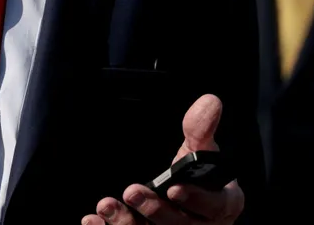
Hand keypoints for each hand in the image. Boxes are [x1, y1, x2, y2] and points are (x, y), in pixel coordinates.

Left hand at [81, 94, 244, 224]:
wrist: (181, 196)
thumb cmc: (196, 177)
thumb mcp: (199, 151)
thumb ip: (200, 130)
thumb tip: (209, 101)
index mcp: (219, 206)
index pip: (213, 206)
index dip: (195, 198)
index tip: (173, 187)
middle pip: (178, 224)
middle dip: (154, 209)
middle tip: (132, 191)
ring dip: (126, 222)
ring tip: (106, 205)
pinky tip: (94, 220)